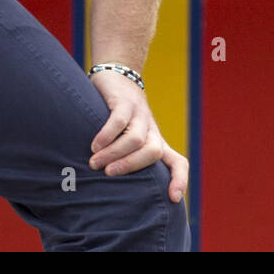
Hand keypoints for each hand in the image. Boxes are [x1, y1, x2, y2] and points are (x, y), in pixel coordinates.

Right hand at [88, 69, 187, 201]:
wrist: (118, 75)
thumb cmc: (120, 116)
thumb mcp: (130, 137)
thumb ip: (127, 158)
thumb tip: (111, 190)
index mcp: (156, 142)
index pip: (178, 162)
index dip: (179, 180)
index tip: (173, 198)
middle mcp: (151, 130)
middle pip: (153, 152)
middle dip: (131, 165)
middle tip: (108, 173)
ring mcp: (139, 114)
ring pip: (136, 139)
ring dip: (114, 153)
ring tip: (94, 162)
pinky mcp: (125, 101)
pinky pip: (119, 121)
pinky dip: (106, 136)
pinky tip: (94, 145)